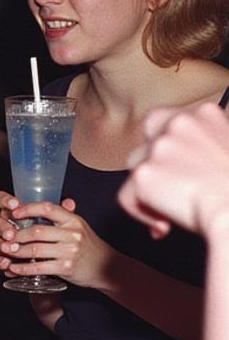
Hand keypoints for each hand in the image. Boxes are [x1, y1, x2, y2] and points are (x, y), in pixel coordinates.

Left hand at [0, 190, 111, 289]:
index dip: (28, 209)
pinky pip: (40, 267)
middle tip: (4, 237)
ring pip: (35, 249)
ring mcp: (70, 251)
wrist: (108, 268)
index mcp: (73, 220)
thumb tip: (58, 201)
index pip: (48, 208)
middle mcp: (72, 234)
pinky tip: (14, 268)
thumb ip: (65, 216)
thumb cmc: (88, 246)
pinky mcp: (67, 267)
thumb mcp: (79, 227)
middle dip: (17, 235)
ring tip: (5, 251)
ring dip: (17, 251)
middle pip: (37, 231)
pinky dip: (24, 268)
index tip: (14, 213)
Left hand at [119, 103, 228, 239]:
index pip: (172, 122)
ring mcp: (159, 147)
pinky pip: (127, 196)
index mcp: (206, 114)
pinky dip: (141, 212)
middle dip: (154, 162)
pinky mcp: (144, 173)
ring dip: (151, 189)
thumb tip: (194, 163)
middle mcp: (178, 123)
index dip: (175, 150)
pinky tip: (163, 225)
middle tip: (174, 186)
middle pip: (149, 140)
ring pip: (137, 166)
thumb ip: (212, 143)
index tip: (187, 171)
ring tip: (177, 209)